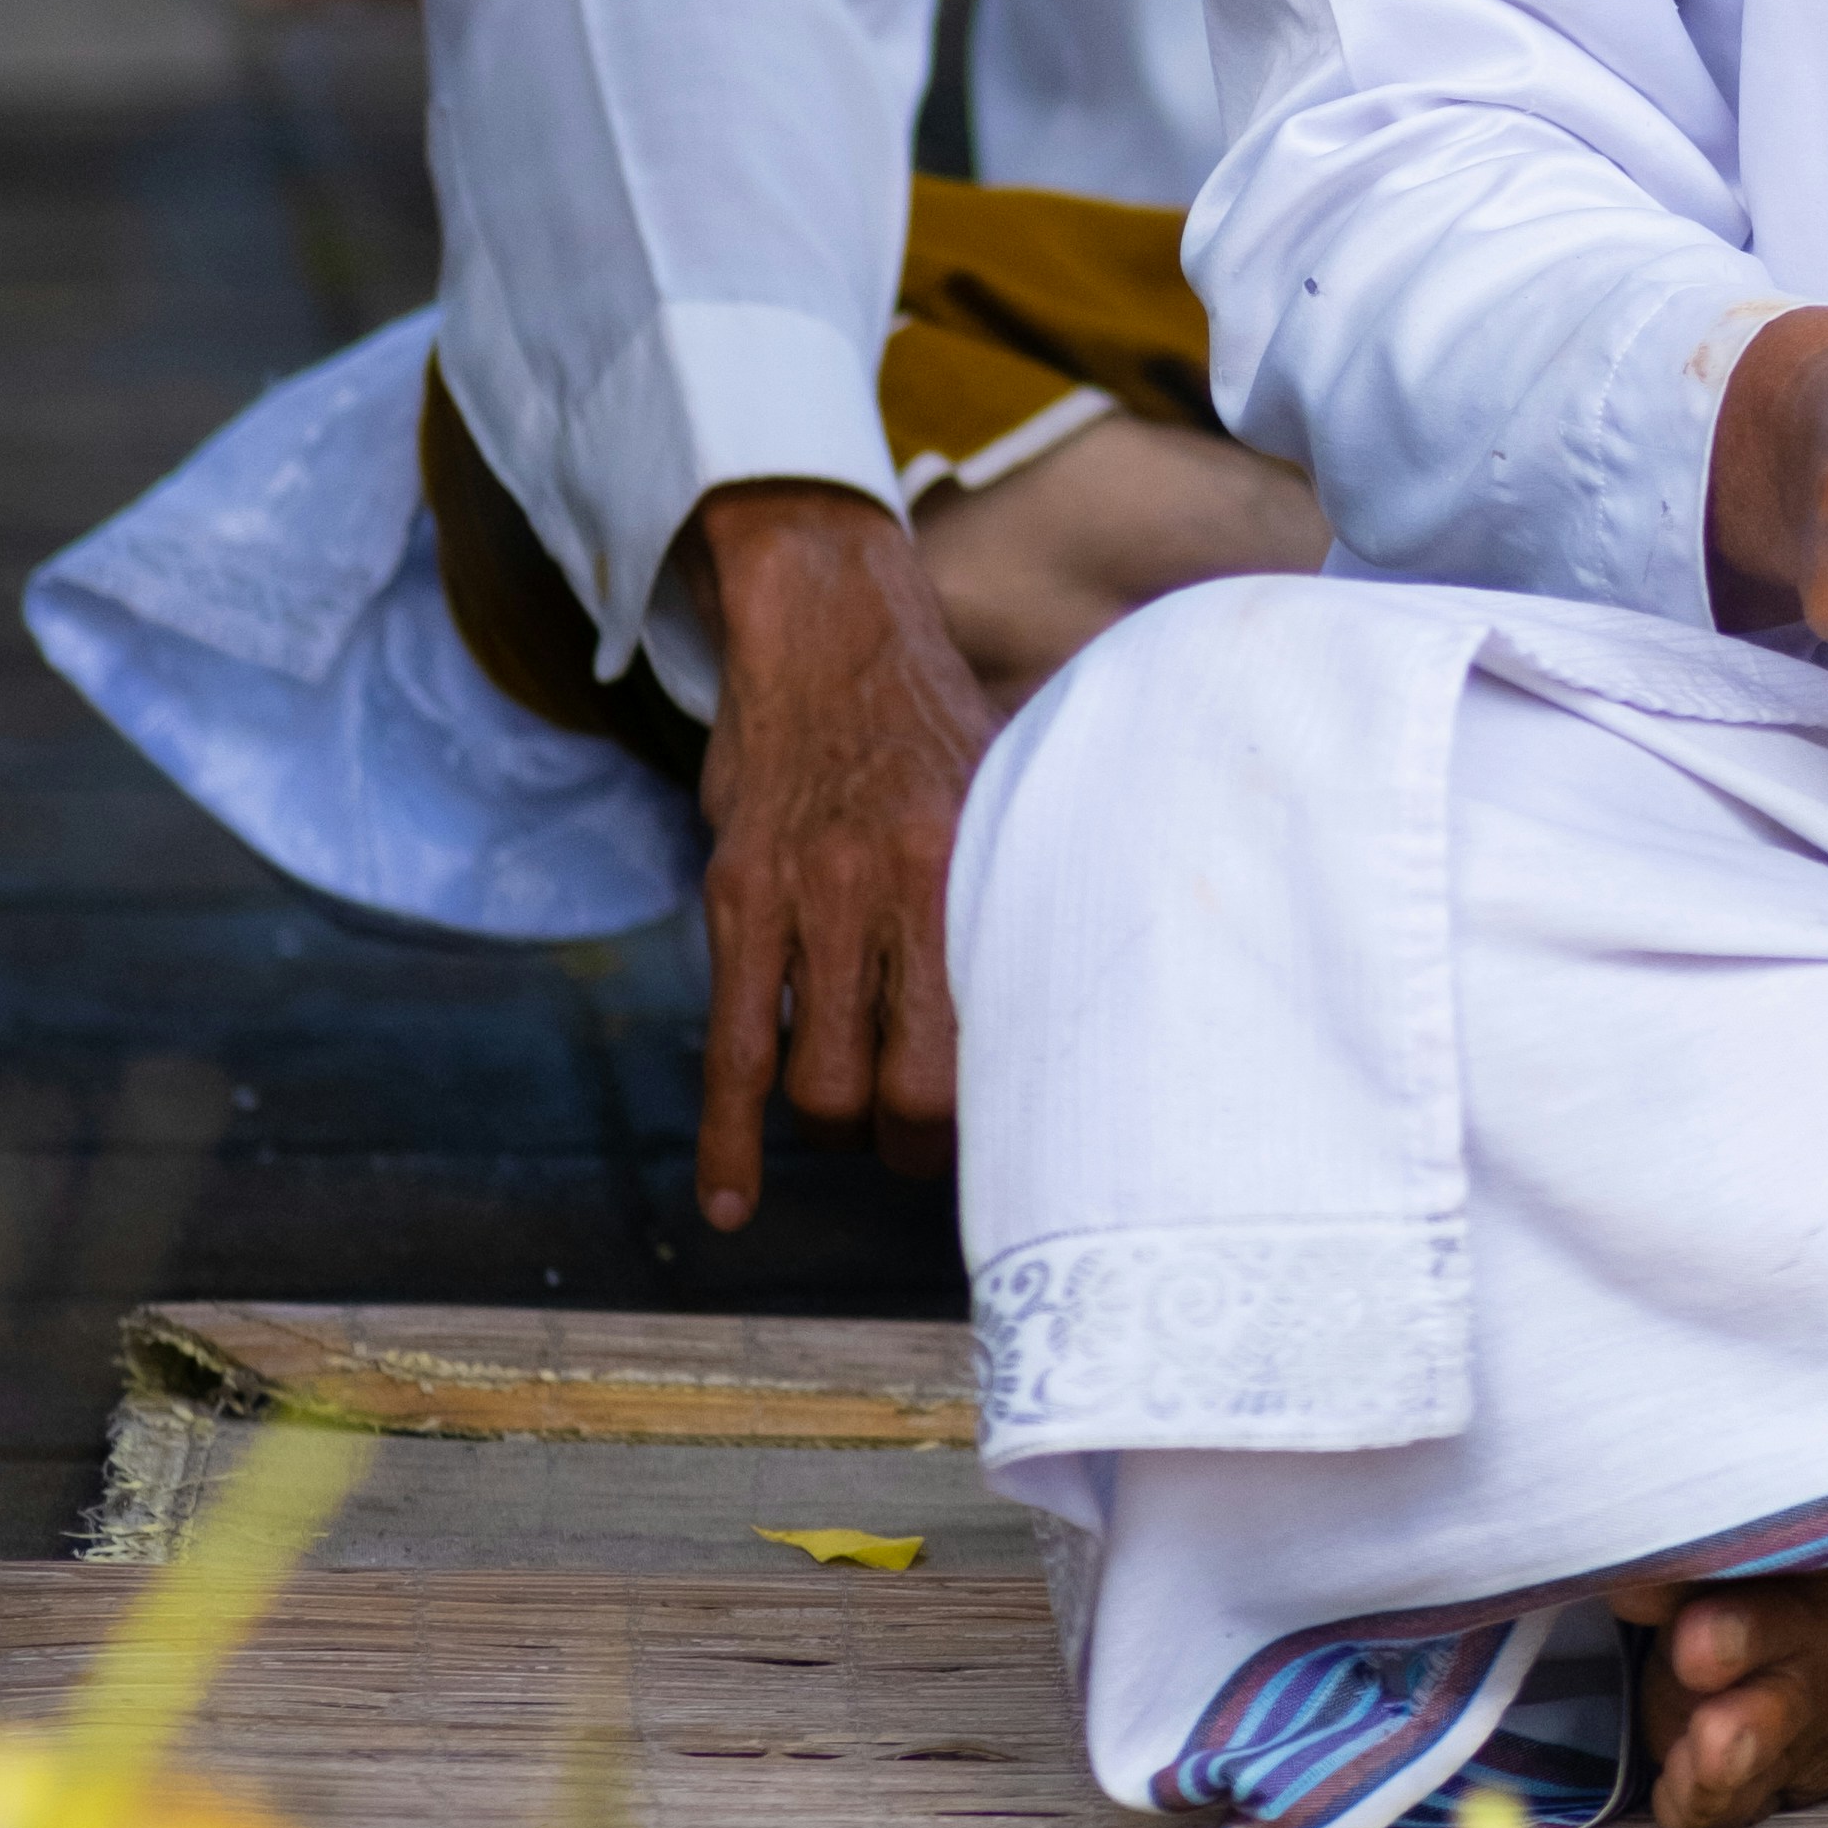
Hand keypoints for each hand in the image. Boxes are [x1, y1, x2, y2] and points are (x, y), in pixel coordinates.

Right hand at [688, 482, 998, 1230]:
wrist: (826, 622)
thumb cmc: (935, 719)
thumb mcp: (1010, 785)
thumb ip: (1033, 880)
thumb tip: (1100, 980)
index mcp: (975, 865)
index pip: (1000, 1039)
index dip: (1005, 1112)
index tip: (1011, 1130)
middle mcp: (894, 887)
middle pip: (912, 1089)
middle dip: (918, 1143)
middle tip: (925, 1142)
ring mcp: (807, 897)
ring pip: (821, 1087)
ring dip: (840, 1128)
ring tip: (855, 1118)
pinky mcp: (739, 900)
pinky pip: (728, 1051)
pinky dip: (728, 1145)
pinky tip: (731, 1205)